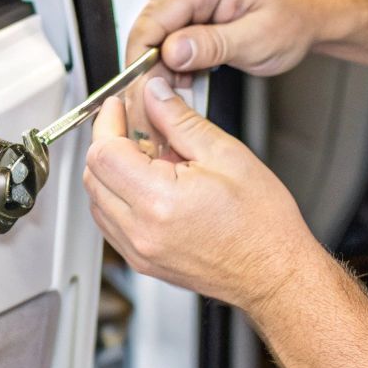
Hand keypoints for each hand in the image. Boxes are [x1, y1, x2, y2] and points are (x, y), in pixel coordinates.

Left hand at [85, 76, 326, 315]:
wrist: (274, 273)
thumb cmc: (262, 224)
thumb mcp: (226, 154)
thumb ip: (180, 120)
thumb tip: (155, 95)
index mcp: (159, 201)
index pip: (104, 152)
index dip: (108, 122)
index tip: (118, 108)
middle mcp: (141, 230)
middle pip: (93, 175)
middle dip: (106, 143)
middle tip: (132, 126)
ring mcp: (138, 250)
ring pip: (96, 200)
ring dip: (110, 172)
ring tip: (146, 158)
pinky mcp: (141, 261)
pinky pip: (110, 223)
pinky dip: (117, 198)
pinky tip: (146, 186)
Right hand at [123, 0, 350, 133]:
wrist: (318, 11)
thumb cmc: (298, 18)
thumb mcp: (257, 40)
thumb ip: (211, 46)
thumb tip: (170, 53)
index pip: (153, 16)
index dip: (142, 57)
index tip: (142, 90)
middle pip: (149, 23)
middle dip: (152, 63)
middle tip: (162, 97)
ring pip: (157, 29)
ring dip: (164, 62)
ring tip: (184, 86)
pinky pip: (171, 28)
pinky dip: (176, 55)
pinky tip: (189, 72)